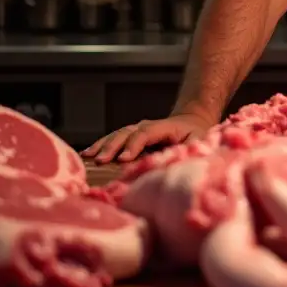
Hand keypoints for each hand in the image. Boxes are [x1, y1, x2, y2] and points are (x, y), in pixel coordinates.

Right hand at [81, 111, 213, 163]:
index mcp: (166, 127)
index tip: (124, 159)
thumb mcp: (199, 142)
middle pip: (129, 132)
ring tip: (88, 157)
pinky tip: (87, 154)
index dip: (135, 144)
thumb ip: (189, 151)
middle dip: (114, 146)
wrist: (192, 122)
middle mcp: (149, 126)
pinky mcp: (132, 137)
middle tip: (101, 160)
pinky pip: (114, 140)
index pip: (147, 133)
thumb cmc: (196, 136)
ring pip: (118, 135)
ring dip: (103, 145)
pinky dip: (101, 145)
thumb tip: (176, 164)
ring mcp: (138, 130)